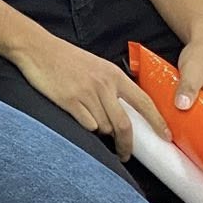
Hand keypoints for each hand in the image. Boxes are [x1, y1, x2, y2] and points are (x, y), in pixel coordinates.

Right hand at [11, 29, 166, 160]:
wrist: (37, 48)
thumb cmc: (66, 58)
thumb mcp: (96, 66)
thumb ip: (111, 85)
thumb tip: (124, 109)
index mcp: (114, 75)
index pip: (144, 102)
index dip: (157, 121)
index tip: (166, 136)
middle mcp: (103, 85)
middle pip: (123, 124)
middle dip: (126, 144)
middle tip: (124, 154)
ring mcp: (86, 94)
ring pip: (104, 127)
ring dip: (101, 131)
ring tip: (91, 120)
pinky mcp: (69, 101)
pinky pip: (86, 125)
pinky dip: (86, 126)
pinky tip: (78, 115)